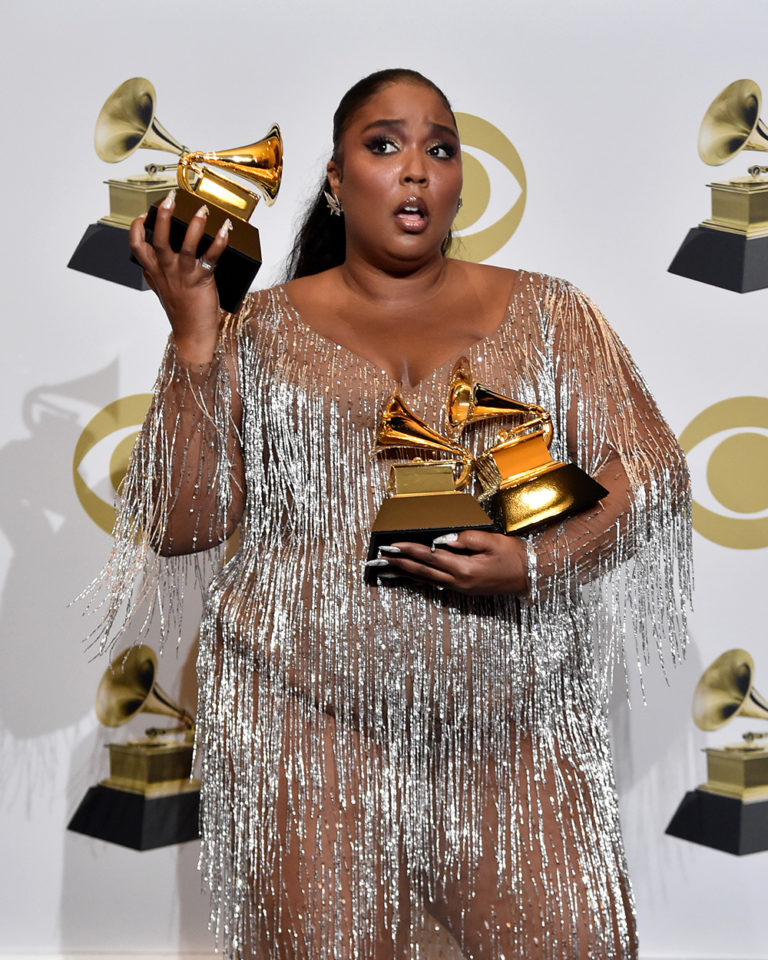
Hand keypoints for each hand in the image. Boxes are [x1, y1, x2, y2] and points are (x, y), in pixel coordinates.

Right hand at [128, 190, 231, 363]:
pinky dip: (220, 242)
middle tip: (169, 198)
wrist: (193, 334)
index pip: (137, 246)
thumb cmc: (181, 312)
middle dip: (163, 216)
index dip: (136, 228)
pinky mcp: (203, 280)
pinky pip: (211, 256)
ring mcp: (185, 275)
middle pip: (159, 239)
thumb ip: (154, 276)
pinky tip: (225, 230)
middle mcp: (168, 271)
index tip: (142, 215)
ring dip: (195, 225)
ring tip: (202, 210)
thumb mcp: (162, 291)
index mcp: (156, 272)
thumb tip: (147, 267)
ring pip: (186, 244)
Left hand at [369, 529, 529, 596]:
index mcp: (463, 569)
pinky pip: (434, 584)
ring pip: (424, 579)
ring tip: (385, 570)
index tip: (390, 545)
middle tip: (378, 559)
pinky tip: (408, 578)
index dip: (408, 550)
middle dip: (398, 564)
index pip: (429, 556)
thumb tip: (442, 539)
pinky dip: (418, 580)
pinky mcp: (461, 588)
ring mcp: (458, 588)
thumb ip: (466, 539)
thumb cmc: (512, 556)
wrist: (528, 575)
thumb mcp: (492, 541)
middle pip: (421, 571)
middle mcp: (457, 582)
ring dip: (403, 573)